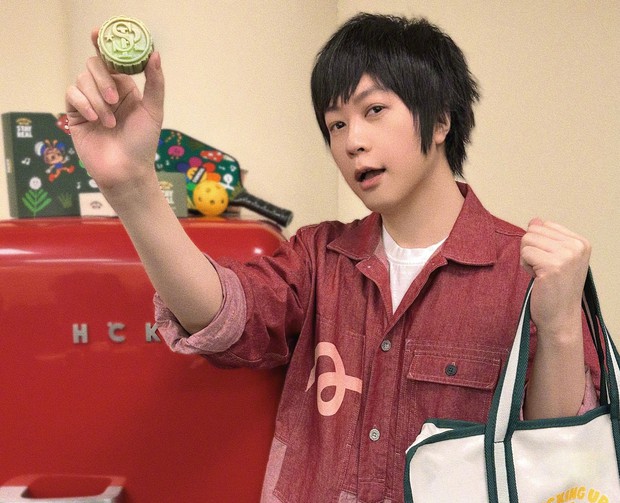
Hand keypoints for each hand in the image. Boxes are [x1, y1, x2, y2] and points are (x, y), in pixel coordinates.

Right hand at [65, 29, 164, 199]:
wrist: (126, 170)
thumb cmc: (143, 143)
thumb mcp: (154, 111)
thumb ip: (155, 83)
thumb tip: (155, 54)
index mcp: (125, 88)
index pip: (112, 60)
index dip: (104, 44)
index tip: (97, 34)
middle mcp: (106, 92)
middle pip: (94, 65)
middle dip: (103, 80)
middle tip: (114, 99)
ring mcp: (90, 102)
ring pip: (82, 80)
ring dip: (97, 99)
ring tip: (109, 122)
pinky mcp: (75, 114)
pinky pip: (71, 95)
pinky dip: (83, 103)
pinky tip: (94, 118)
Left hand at [520, 218, 590, 335]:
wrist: (560, 317)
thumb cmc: (556, 289)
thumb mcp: (557, 257)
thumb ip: (547, 238)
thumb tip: (534, 220)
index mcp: (580, 242)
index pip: (544, 225)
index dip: (539, 244)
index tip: (550, 262)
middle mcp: (576, 246)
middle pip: (533, 231)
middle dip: (531, 250)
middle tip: (543, 269)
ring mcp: (566, 256)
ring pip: (526, 240)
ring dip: (527, 258)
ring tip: (541, 274)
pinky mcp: (552, 266)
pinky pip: (524, 253)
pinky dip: (525, 266)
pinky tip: (537, 278)